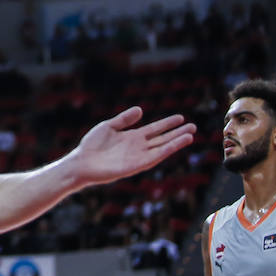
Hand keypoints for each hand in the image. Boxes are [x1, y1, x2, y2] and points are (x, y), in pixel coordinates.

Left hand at [68, 107, 195, 186]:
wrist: (82, 162)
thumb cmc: (92, 145)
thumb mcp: (109, 126)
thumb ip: (124, 119)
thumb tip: (140, 109)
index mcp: (132, 137)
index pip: (155, 129)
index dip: (168, 123)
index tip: (181, 117)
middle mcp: (138, 147)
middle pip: (163, 138)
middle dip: (178, 132)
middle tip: (194, 126)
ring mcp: (138, 156)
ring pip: (162, 147)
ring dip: (176, 142)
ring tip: (190, 135)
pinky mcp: (136, 165)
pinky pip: (154, 157)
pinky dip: (165, 150)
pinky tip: (175, 144)